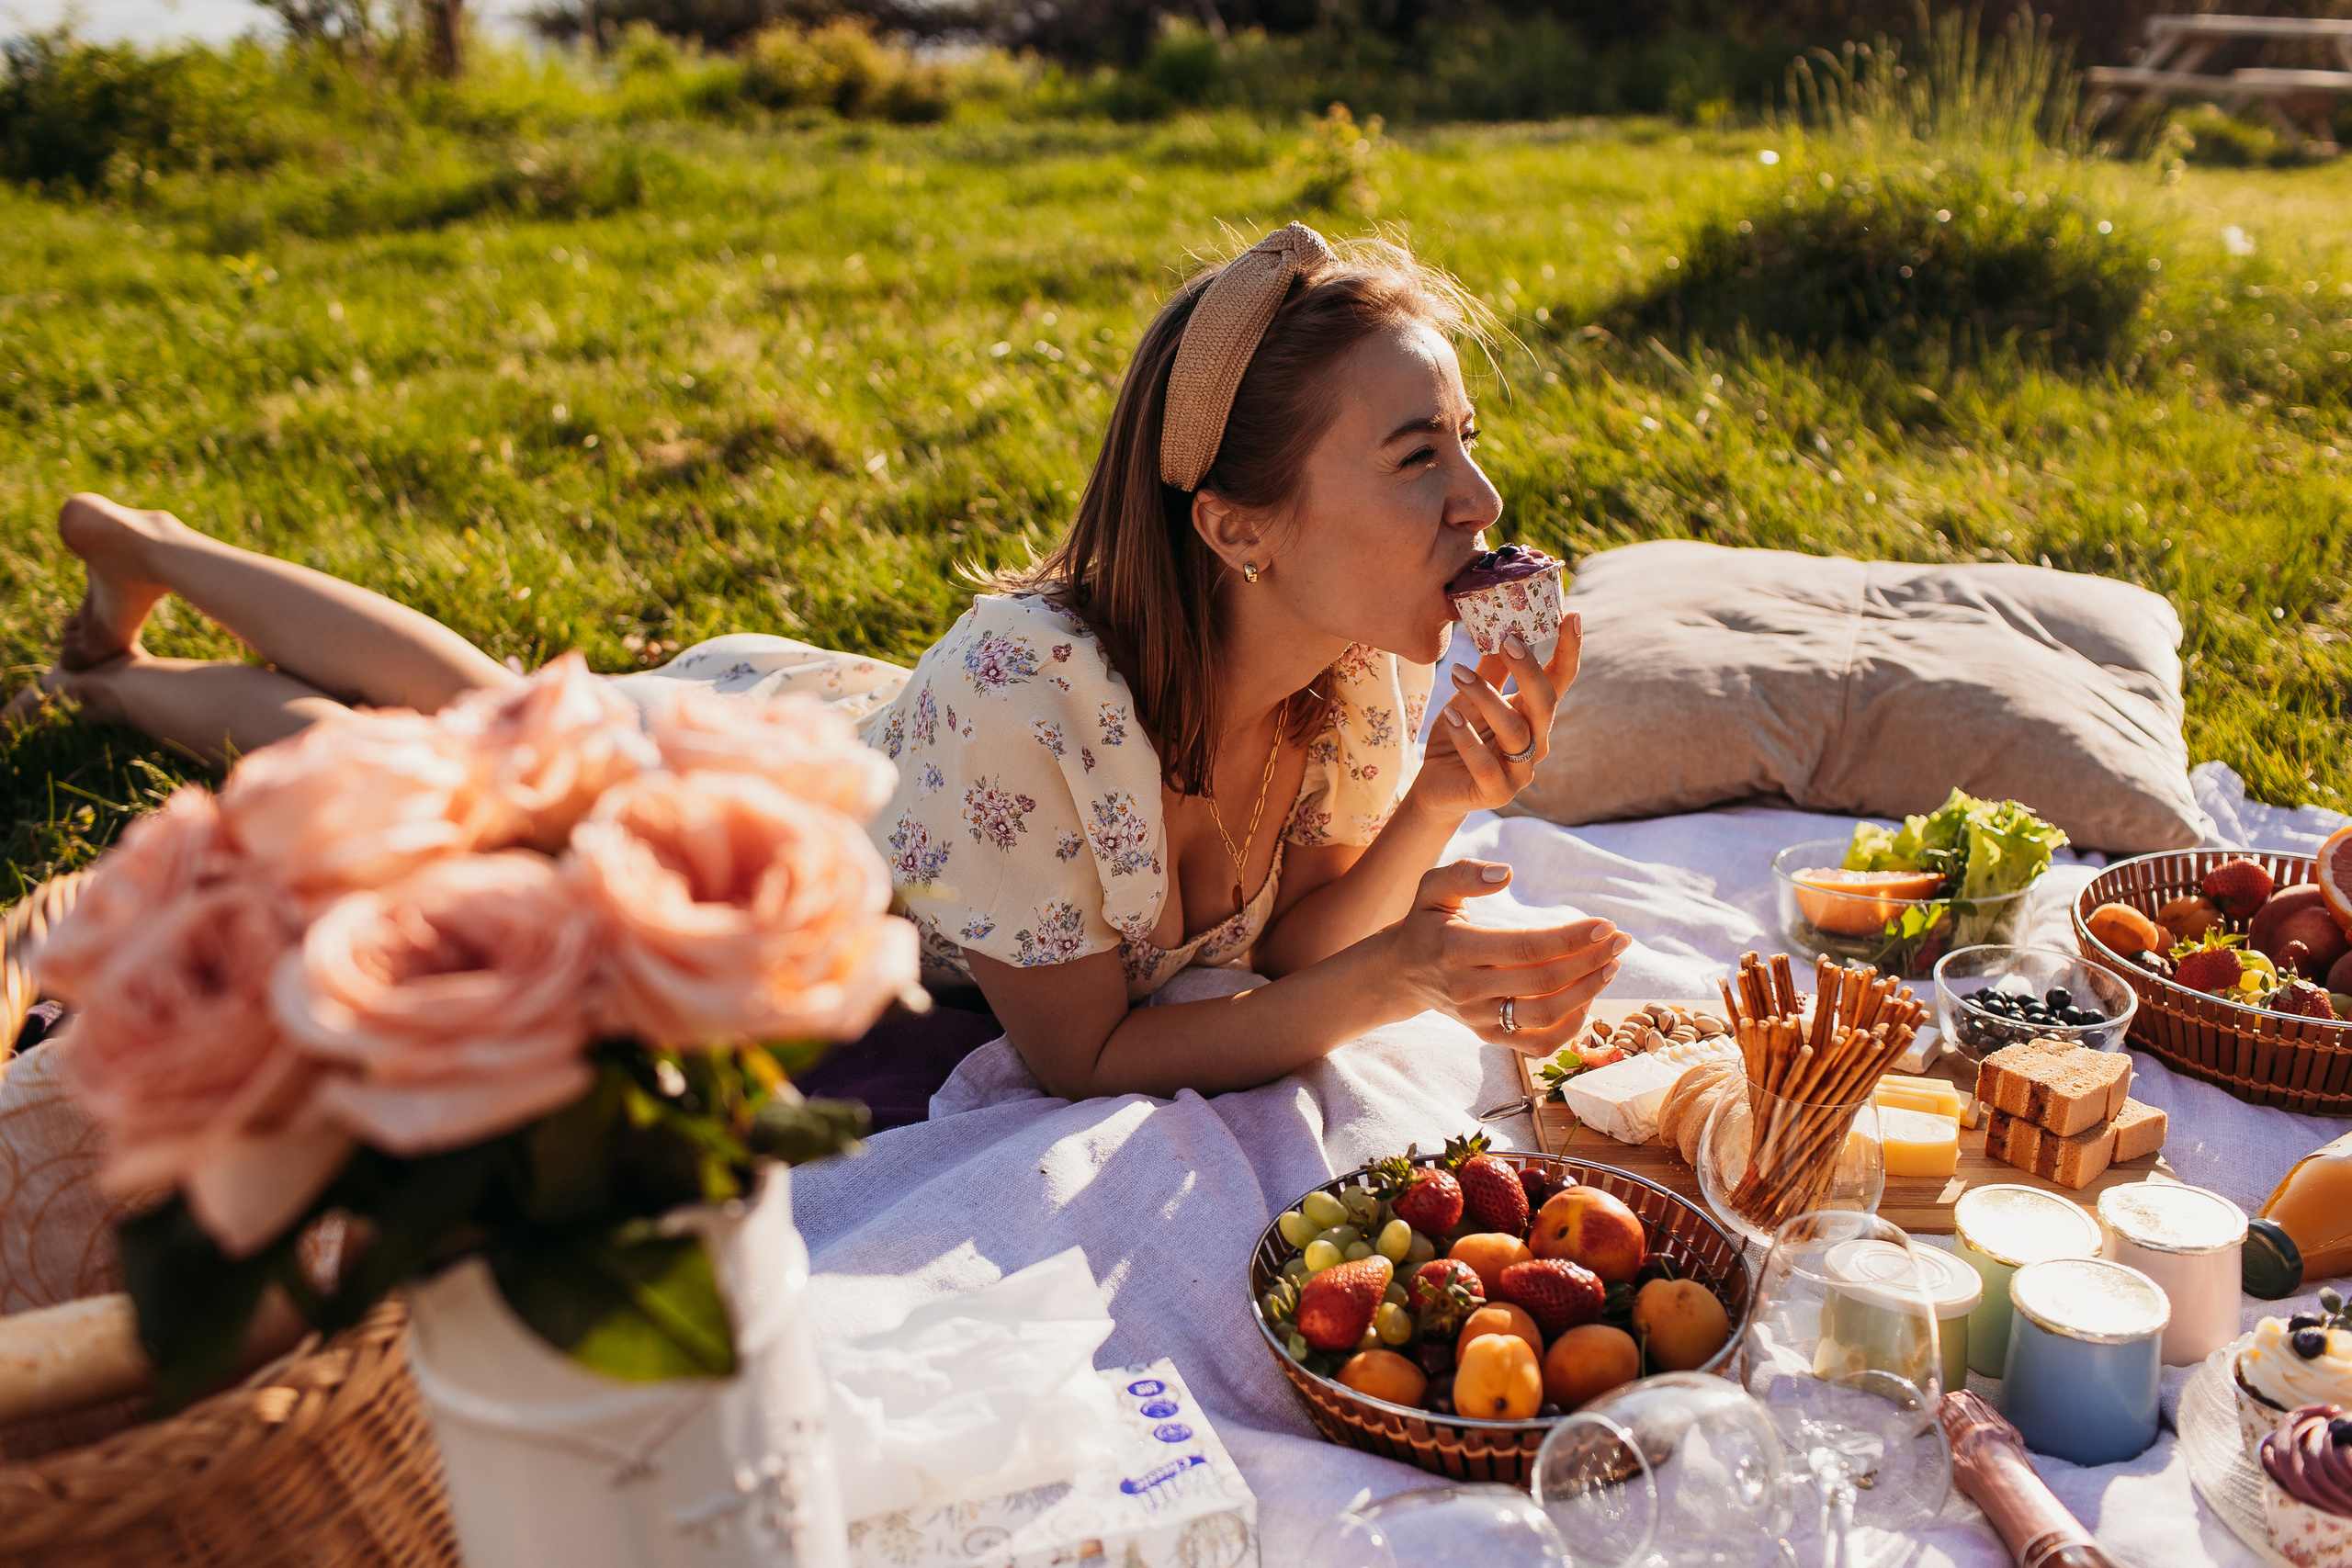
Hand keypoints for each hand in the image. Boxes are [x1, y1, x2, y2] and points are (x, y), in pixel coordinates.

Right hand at [1387, 859, 1628, 1055]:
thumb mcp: (1432, 888)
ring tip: (1611, 966)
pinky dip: (1570, 1028)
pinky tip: (1587, 999)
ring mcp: (1479, 1018)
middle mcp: (1467, 989)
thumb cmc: (1426, 923)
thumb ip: (1464, 873)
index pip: (1526, 948)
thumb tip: (1506, 873)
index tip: (1605, 925)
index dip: (1571, 939)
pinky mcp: (1488, 1036)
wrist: (1401, 973)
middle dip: (1590, 961)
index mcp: (1456, 949)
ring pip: (1545, 1015)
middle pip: (1543, 983)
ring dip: (1587, 992)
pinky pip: (1538, 1043)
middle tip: (1620, 941)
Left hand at [1409, 612, 1582, 819]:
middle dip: (1529, 669)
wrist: (1436, 787)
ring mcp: (1520, 771)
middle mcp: (1535, 742)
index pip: (1559, 681)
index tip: (1572, 615)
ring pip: (1514, 730)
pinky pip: (1485, 764)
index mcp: (1534, 716)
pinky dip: (1467, 739)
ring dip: (1485, 697)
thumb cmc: (1459, 736)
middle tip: (1508, 639)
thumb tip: (1500, 626)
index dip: (1569, 651)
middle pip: (1545, 703)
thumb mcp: (1471, 698)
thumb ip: (1490, 670)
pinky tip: (1450, 716)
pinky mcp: (1497, 793)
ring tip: (1457, 672)